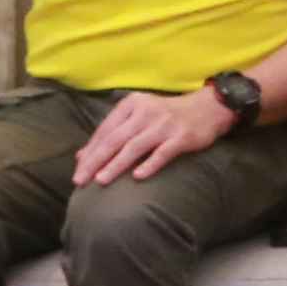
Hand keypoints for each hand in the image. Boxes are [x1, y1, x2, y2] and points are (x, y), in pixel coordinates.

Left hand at [71, 86, 238, 185]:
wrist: (209, 107)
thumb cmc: (167, 115)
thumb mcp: (138, 116)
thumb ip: (112, 133)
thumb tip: (81, 156)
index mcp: (132, 105)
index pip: (105, 130)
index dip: (90, 151)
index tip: (77, 170)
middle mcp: (146, 112)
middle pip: (115, 139)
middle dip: (95, 161)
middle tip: (80, 180)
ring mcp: (164, 124)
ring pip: (135, 146)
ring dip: (116, 164)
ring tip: (101, 180)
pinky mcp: (182, 136)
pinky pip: (163, 152)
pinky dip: (149, 164)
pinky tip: (137, 177)